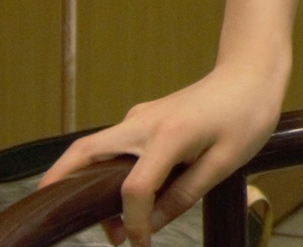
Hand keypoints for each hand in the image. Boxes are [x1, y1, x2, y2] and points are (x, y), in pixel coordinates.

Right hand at [37, 63, 283, 246]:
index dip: (132, 221)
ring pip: (95, 149)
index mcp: (169, 135)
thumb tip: (150, 225)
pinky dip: (103, 171)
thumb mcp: (226, 161)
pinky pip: (113, 148)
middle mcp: (144, 123)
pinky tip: (117, 197)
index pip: (135, 187)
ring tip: (100, 223)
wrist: (251, 72)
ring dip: (83, 181)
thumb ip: (186, 194)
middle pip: (85, 153)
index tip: (137, 244)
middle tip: (50, 214)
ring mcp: (140, 118)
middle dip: (60, 184)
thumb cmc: (247, 114)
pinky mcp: (143, 119)